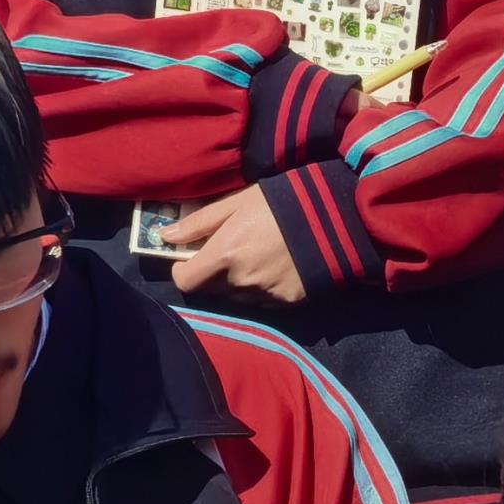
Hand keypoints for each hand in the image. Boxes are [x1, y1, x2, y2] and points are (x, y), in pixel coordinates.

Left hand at [162, 184, 307, 305]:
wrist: (337, 217)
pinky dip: (261, 289)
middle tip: (228, 250)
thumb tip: (165, 236)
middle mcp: (240, 281)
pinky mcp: (287, 302)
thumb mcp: (237, 202)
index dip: (184, 269)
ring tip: (256, 257)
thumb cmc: (282, 201)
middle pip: (209, 290)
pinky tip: (276, 267)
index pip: (185, 281)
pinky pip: (261, 302)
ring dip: (236, 283)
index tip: (192, 257)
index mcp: (224, 255)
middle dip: (211, 274)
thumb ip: (199, 222)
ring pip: (235, 297)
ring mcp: (265, 295)